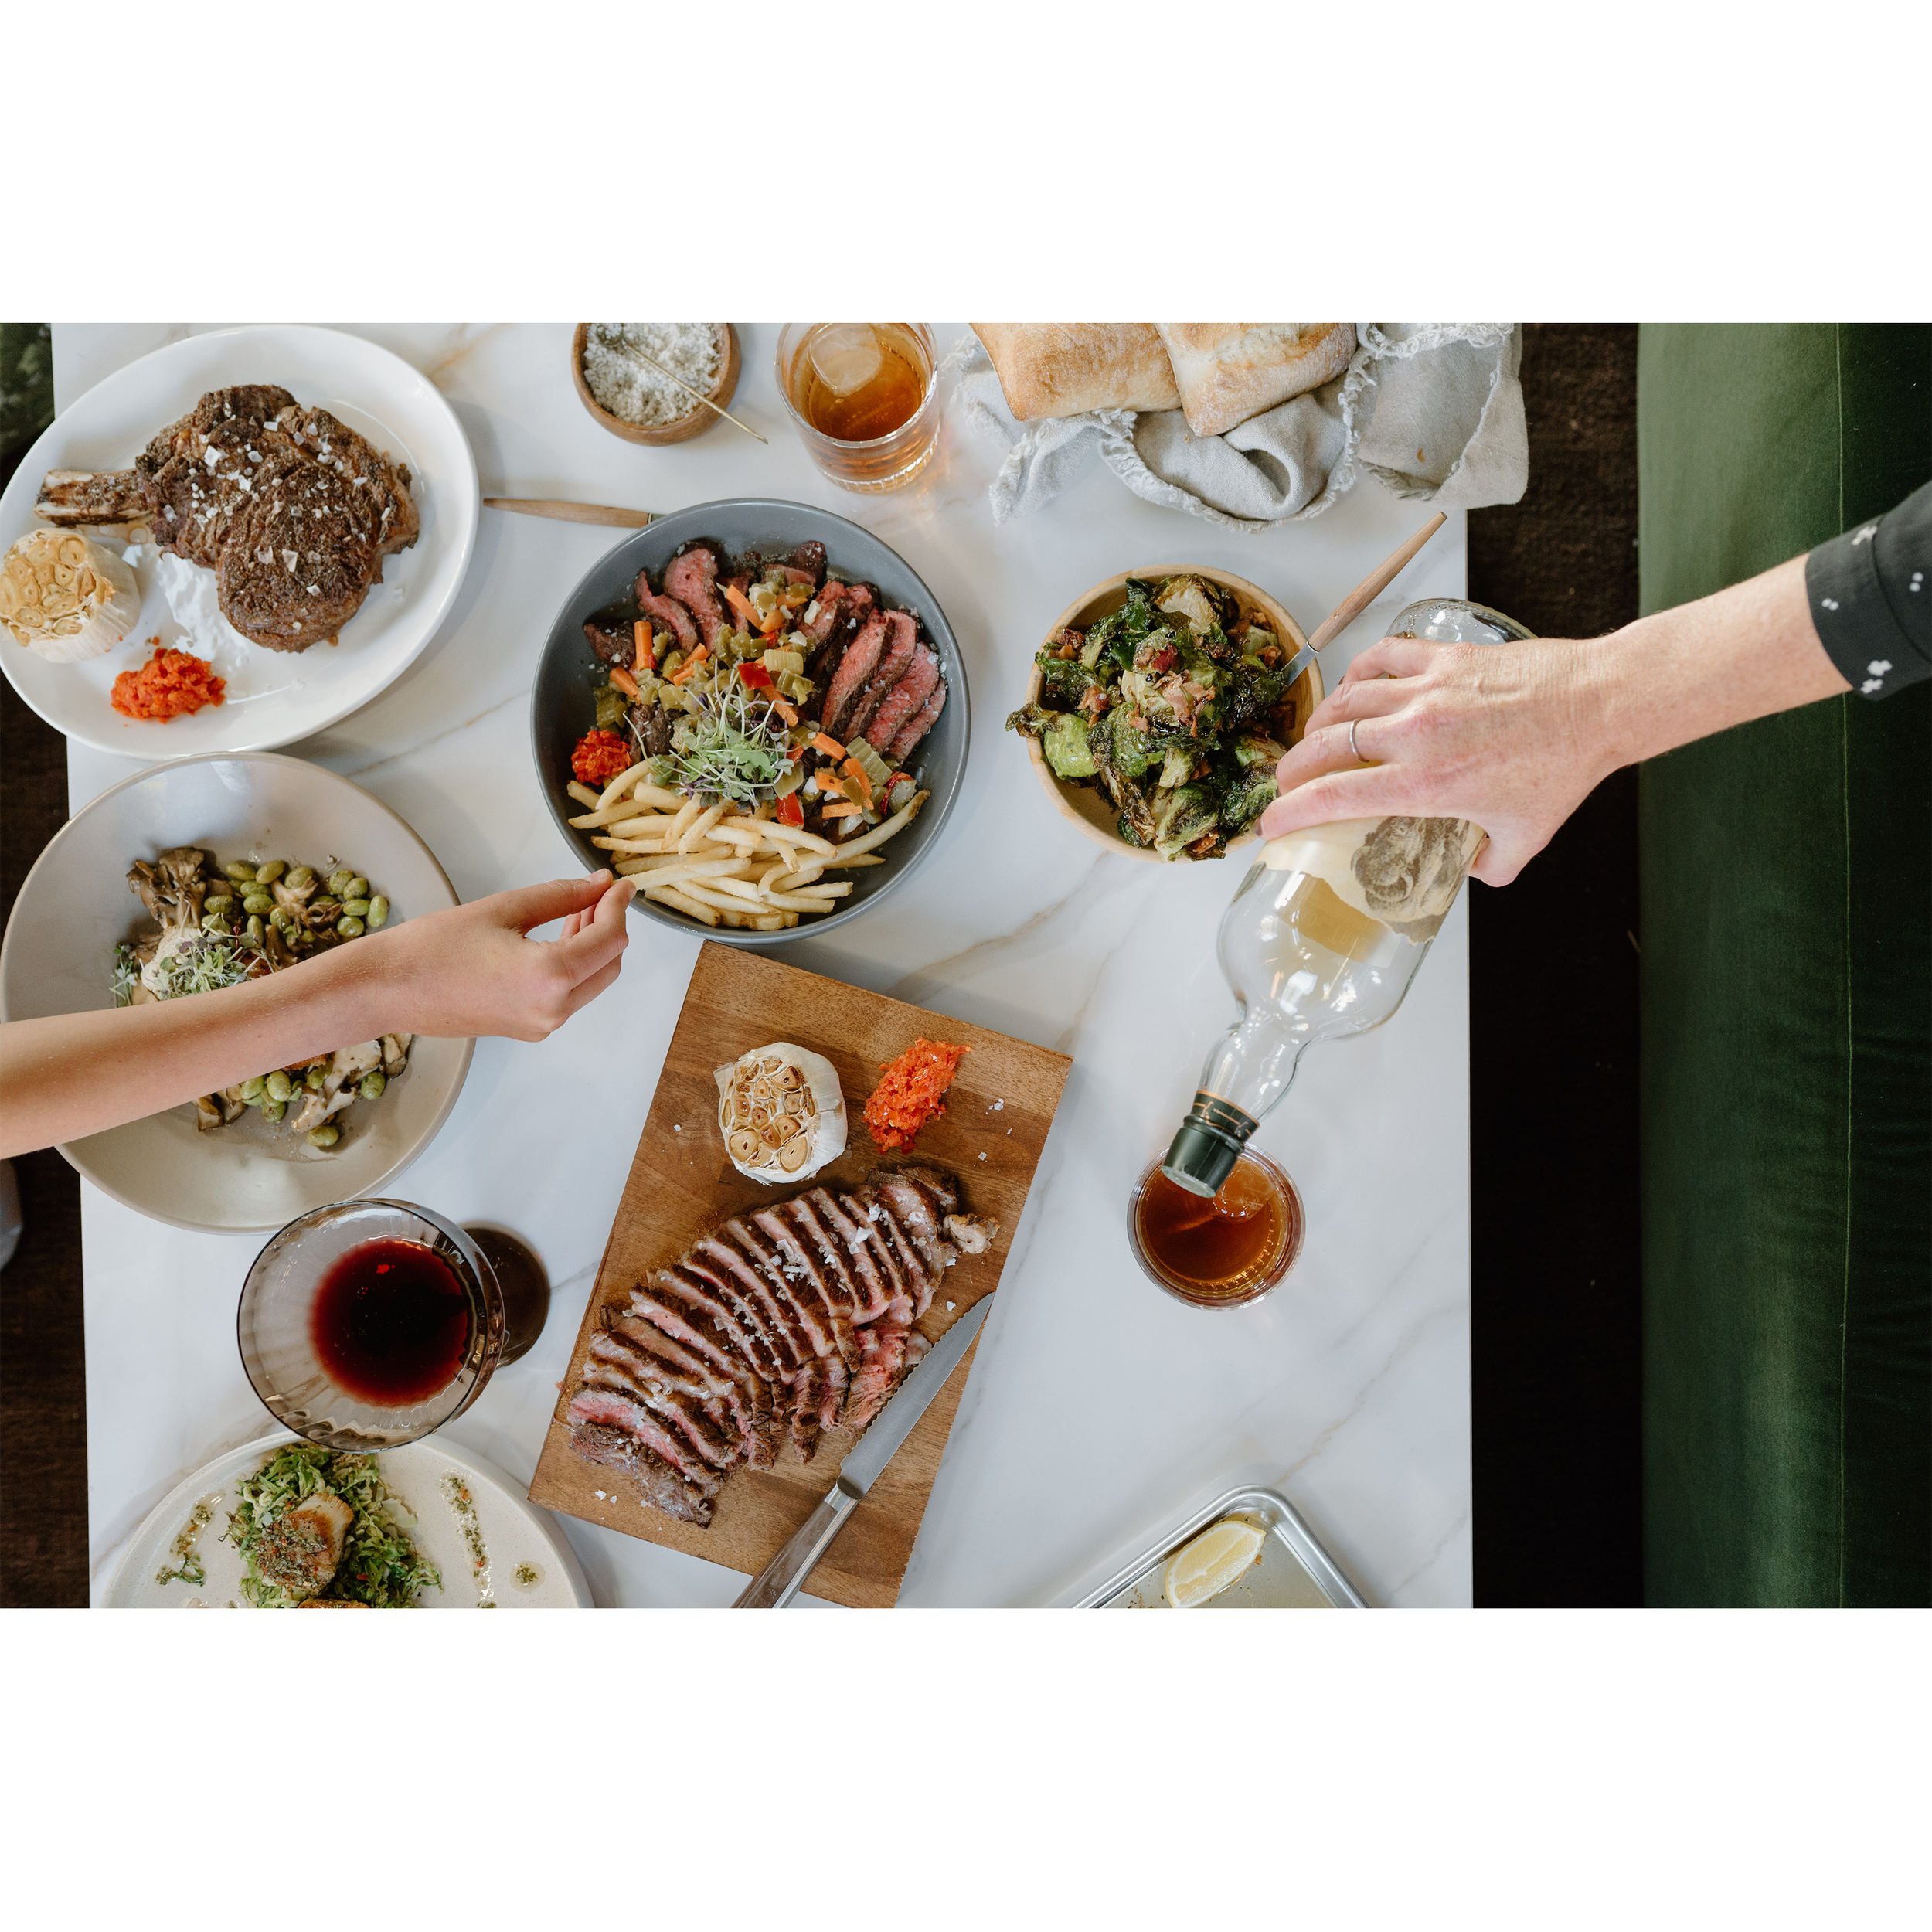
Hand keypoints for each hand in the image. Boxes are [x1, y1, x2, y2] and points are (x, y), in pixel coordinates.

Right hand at [358, 871, 637, 1039]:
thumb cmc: (433, 948)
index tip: (620, 884)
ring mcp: (541, 1024)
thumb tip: (599, 885)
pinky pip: (568, 995)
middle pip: (609, 964)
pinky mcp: (527, 1028)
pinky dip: (573, 965)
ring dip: (592, 945)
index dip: (619, 906)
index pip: (610, 938)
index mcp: (550, 977)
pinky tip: (558, 935)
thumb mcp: (504, 909)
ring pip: (591, 981)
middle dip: (610, 926)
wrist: (387, 989)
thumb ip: (560, 896)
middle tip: (599, 893)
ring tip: (577, 908)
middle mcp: (553, 1009)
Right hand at [1256, 634, 1620, 885]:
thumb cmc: (1564, 767)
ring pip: (1344, 699)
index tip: (1269, 825)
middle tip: (1285, 783)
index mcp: (1425, 783)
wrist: (1598, 703)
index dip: (1288, 813)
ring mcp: (1425, 689)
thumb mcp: (1525, 838)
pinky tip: (1356, 686)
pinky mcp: (1443, 657)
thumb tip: (1473, 872)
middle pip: (1323, 746)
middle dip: (1291, 769)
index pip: (1332, 798)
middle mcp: (1414, 734)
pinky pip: (1381, 657)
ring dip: (1319, 722)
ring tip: (1314, 739)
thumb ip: (1491, 866)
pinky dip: (1359, 671)